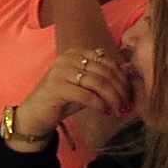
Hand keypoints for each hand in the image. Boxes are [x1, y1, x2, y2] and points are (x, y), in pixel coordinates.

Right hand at [9, 45, 134, 144]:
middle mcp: (67, 58)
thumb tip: (131, 70)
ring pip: (98, 83)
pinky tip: (105, 111)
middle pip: (105, 72)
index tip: (130, 94)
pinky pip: (87, 95)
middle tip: (127, 105)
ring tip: (118, 110)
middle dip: (120, 90)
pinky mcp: (56, 87)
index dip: (123, 78)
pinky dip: (99, 104)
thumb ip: (106, 77)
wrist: (36, 114)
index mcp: (76, 54)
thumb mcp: (88, 86)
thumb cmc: (64, 99)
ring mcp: (60, 72)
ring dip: (113, 98)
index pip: (108, 61)